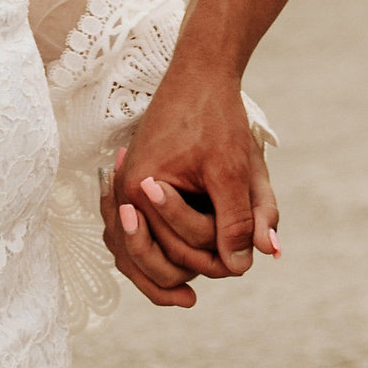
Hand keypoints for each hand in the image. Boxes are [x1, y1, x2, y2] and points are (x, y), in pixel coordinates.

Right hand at [102, 52, 279, 306]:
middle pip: (154, 258)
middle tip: (226, 271)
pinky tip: (169, 270)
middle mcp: (124, 191)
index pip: (179, 248)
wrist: (201, 72)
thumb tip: (243, 267)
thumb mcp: (234, 168)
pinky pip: (133, 233)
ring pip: (135, 251)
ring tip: (186, 294)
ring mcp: (124, 188)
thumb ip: (240, 218)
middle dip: (192, 268)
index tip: (242, 257)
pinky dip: (148, 252)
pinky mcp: (133, 184)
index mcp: (141, 187)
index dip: (217, 258)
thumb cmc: (217, 117)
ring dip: (162, 270)